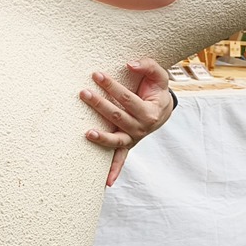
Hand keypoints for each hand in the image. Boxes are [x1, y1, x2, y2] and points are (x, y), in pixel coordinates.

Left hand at [79, 58, 174, 185]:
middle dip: (100, 105)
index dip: (112, 86)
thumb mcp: (158, 75)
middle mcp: (142, 128)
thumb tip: (131, 63)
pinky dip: (114, 170)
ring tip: (87, 133)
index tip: (96, 75)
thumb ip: (147, 66)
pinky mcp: (127, 144)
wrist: (162, 108)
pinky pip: (120, 159)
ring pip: (116, 139)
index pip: (127, 98)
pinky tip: (106, 182)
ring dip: (101, 137)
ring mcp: (134, 138)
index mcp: (150, 112)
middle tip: (83, 93)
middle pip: (117, 117)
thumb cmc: (156, 90)